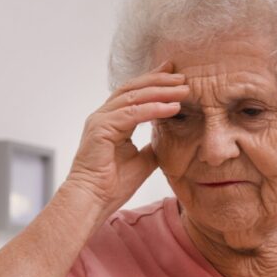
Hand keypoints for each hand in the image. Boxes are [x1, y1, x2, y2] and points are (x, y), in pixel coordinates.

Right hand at [63, 60, 187, 215]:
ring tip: (183, 89)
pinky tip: (173, 108)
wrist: (93, 201)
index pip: (135, 94)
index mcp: (112, 121)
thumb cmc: (112, 185)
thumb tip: (169, 138)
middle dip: (159, 80)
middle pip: (134, 88)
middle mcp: (104, 116)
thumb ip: (153, 145)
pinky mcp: (101, 129)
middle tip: (182, 76)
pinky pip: (132, 113)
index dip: (155, 83)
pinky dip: (154, 109)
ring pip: (134, 97)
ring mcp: (100, 120)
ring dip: (161, 91)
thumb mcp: (143, 160)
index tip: (176, 76)